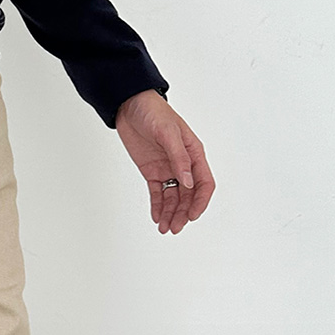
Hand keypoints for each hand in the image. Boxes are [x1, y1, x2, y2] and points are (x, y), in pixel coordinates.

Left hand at [115, 90, 214, 233]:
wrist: (130, 106)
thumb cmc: (153, 112)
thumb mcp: (168, 133)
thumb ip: (179, 158)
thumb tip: (188, 182)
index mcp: (194, 153)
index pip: (204, 183)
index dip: (200, 201)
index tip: (192, 215)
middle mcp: (183, 164)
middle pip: (188, 195)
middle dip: (182, 213)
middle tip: (174, 228)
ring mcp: (168, 169)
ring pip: (173, 197)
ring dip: (170, 213)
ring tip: (164, 228)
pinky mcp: (152, 172)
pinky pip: (158, 193)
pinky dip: (157, 206)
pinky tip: (156, 218)